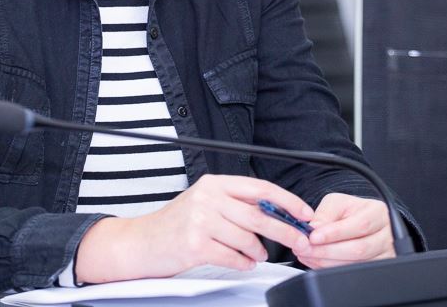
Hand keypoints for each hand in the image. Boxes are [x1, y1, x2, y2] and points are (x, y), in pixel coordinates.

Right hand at [74, 174, 314, 282]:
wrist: (142, 242)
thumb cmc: (177, 225)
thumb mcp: (205, 203)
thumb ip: (235, 204)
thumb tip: (278, 214)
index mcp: (213, 183)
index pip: (259, 187)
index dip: (287, 201)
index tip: (304, 214)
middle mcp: (207, 198)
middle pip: (259, 214)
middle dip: (286, 230)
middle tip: (301, 241)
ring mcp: (200, 220)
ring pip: (248, 238)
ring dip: (258, 251)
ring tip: (255, 253)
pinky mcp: (195, 245)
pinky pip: (234, 257)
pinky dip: (243, 262)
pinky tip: (241, 261)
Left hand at [298, 193, 394, 267]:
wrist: (365, 222)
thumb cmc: (352, 211)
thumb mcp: (338, 203)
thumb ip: (326, 213)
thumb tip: (313, 228)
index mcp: (378, 214)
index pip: (360, 225)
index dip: (335, 233)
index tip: (314, 237)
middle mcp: (386, 236)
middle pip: (359, 249)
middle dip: (328, 251)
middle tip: (306, 248)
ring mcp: (385, 255)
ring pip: (356, 264)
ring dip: (327, 262)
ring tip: (307, 255)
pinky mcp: (378, 269)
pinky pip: (354, 273)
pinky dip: (331, 269)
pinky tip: (317, 262)